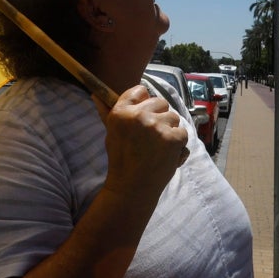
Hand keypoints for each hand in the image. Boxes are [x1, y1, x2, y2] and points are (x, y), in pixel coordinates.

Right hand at [96, 85, 188, 204]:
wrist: (132, 187)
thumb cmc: (120, 159)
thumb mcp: (111, 133)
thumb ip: (106, 112)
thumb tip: (95, 95)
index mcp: (121, 111)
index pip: (140, 90)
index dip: (144, 102)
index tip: (144, 114)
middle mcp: (139, 116)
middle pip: (161, 102)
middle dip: (160, 116)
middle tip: (152, 135)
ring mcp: (157, 126)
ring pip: (174, 117)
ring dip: (170, 129)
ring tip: (159, 146)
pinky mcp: (172, 138)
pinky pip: (182, 132)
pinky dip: (178, 144)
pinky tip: (167, 153)